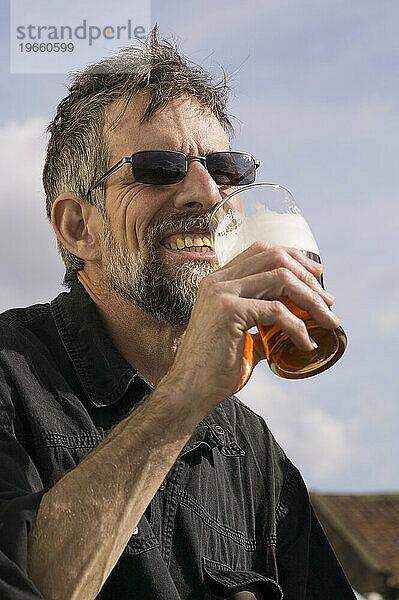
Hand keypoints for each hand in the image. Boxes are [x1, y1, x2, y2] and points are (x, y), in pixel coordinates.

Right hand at [165, 242, 338, 417]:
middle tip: (327, 301)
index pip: (261, 250)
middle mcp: (218, 280)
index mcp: (219, 280)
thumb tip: (296, 323)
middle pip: (274, 258)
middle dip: (308, 277)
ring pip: (281, 278)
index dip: (293, 258)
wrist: (191, 388)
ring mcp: (222, 293)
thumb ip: (263, 320)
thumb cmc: (215, 366)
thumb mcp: (241, 333)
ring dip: (311, 299)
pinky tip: (306, 344)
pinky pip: (277, 311)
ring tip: (327, 321)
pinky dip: (298, 327)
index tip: (316, 275)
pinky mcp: (229, 312)